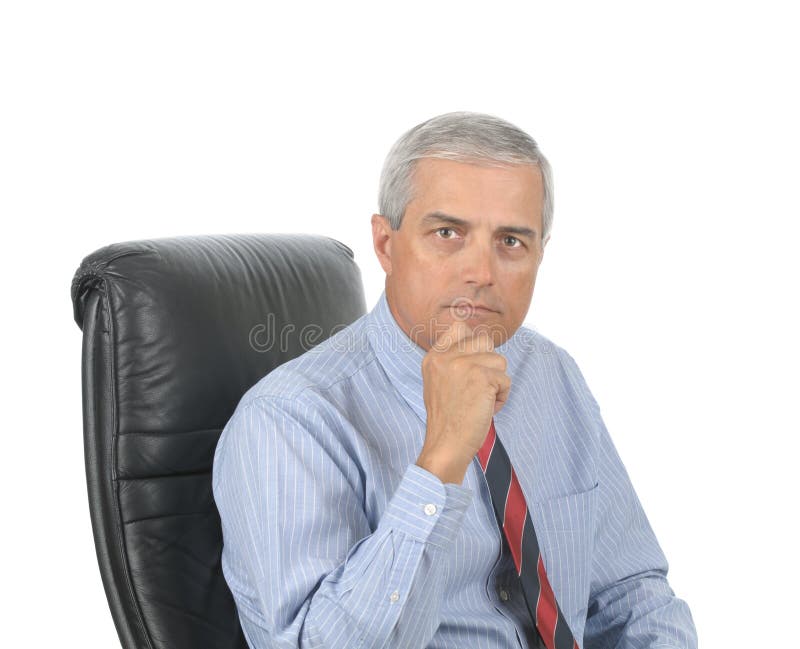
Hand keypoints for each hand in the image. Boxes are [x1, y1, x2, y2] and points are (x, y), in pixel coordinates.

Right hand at [415, 319, 510, 483]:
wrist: (446, 445)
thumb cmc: (448, 419)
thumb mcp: (439, 382)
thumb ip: (453, 360)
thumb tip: (481, 342)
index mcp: (434, 357)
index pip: (460, 327)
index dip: (474, 343)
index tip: (474, 364)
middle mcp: (446, 356)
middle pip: (485, 340)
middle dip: (490, 363)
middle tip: (478, 386)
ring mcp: (463, 365)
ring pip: (499, 360)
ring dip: (497, 382)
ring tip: (480, 400)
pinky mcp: (481, 377)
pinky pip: (506, 380)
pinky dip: (501, 397)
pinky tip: (485, 409)